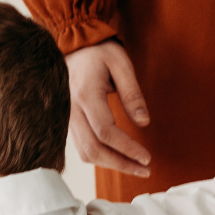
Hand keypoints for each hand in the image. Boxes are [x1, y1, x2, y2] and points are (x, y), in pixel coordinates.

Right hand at [65, 40, 150, 176]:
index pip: (106, 132)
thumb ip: (132, 93)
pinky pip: (83, 148)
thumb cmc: (99, 51)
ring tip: (134, 167)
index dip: (127, 149)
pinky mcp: (69, 123)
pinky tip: (118, 158)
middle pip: (95, 149)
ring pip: (87, 153)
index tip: (146, 158)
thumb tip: (144, 122)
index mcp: (86, 94)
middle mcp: (72, 110)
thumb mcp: (121, 63)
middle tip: (144, 170)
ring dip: (111, 165)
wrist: (73, 44)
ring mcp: (68, 118)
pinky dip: (101, 158)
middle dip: (121, 164)